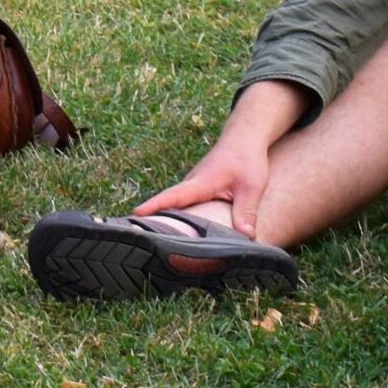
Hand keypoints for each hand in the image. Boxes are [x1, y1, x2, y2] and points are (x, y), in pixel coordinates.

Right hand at [135, 137, 272, 238]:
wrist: (244, 140)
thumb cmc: (246, 160)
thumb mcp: (251, 187)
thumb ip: (247, 211)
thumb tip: (247, 237)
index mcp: (200, 183)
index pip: (173, 196)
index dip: (155, 205)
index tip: (136, 214)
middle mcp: (191, 186)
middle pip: (167, 206)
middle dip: (152, 221)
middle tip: (138, 242)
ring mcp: (192, 189)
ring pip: (177, 208)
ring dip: (167, 223)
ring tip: (156, 247)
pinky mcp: (197, 193)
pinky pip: (185, 208)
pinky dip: (181, 220)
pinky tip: (181, 239)